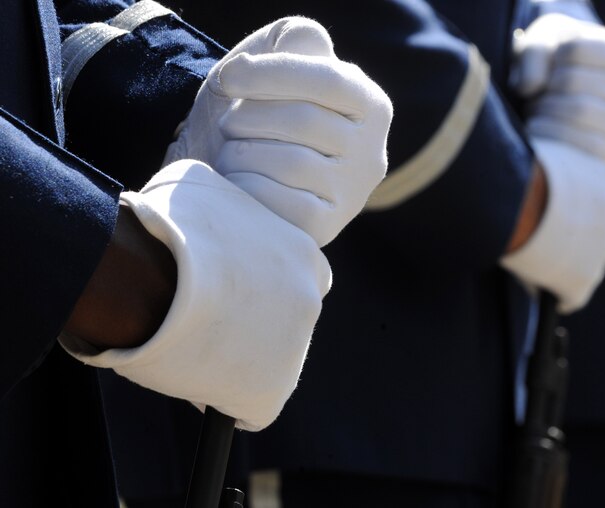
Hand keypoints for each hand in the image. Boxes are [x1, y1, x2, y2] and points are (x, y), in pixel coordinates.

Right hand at [60, 160, 330, 430]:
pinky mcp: (271, 393)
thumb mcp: (200, 186)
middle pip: (283, 324)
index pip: (293, 279)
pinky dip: (224, 402)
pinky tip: (192, 384)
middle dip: (249, 328)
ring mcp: (295, 349)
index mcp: (303, 255)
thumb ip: (222, 202)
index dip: (258, 290)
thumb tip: (203, 210)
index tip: (225, 295)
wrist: (146, 277)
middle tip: (202, 326)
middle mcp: (311, 301)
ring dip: (233, 363)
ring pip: (266, 364)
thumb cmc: (165, 226)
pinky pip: (252, 408)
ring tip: (186, 350)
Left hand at [165, 17, 393, 245]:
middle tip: (227, 122)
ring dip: (243, 152)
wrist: (237, 172)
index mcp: (370, 104)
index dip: (271, 74)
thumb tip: (305, 48)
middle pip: (305, 121)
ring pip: (291, 164)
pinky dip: (246, 188)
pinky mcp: (326, 228)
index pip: (327, 78)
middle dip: (250, 116)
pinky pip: (282, 205)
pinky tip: (237, 181)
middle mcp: (372, 151)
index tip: (228, 78)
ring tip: (230, 151)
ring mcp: (352, 194)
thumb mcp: (275, 62)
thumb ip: (296, 39)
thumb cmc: (257, 111)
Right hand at [501, 139, 604, 313]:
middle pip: (600, 234)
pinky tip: (550, 297)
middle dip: (580, 241)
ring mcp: (602, 251)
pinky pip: (575, 296)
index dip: (577, 210)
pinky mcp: (582, 282)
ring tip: (542, 268)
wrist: (514, 199)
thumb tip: (543, 191)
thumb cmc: (520, 171)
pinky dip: (564, 297)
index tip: (557, 214)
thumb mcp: (549, 161)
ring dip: (572, 268)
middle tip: (548, 242)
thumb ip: (560, 177)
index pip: (601, 199)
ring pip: (590, 266)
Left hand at [512, 13, 604, 163]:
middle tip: (537, 93)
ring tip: (536, 109)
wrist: (585, 116)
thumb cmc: (568, 72)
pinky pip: (573, 142)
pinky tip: (537, 127)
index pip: (575, 48)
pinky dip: (545, 132)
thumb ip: (536, 51)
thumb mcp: (554, 45)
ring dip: (541, 109)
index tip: (553, 65)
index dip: (552, 55)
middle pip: (572, 80)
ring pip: (576, 110)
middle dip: (544, 86)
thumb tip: (531, 87)